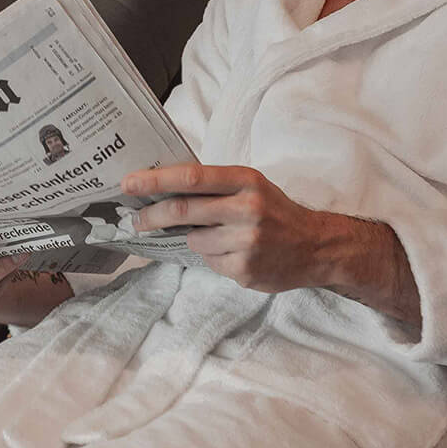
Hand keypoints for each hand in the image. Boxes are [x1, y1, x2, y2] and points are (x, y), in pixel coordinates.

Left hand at [124, 163, 332, 292]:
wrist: (317, 247)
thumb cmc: (275, 211)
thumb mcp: (251, 186)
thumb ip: (214, 187)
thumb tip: (162, 189)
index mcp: (246, 181)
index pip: (191, 177)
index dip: (155, 180)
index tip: (129, 183)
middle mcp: (247, 209)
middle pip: (183, 211)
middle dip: (152, 215)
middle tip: (135, 218)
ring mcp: (247, 242)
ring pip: (195, 240)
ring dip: (194, 239)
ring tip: (219, 236)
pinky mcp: (245, 270)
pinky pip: (210, 262)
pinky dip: (213, 257)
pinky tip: (235, 252)